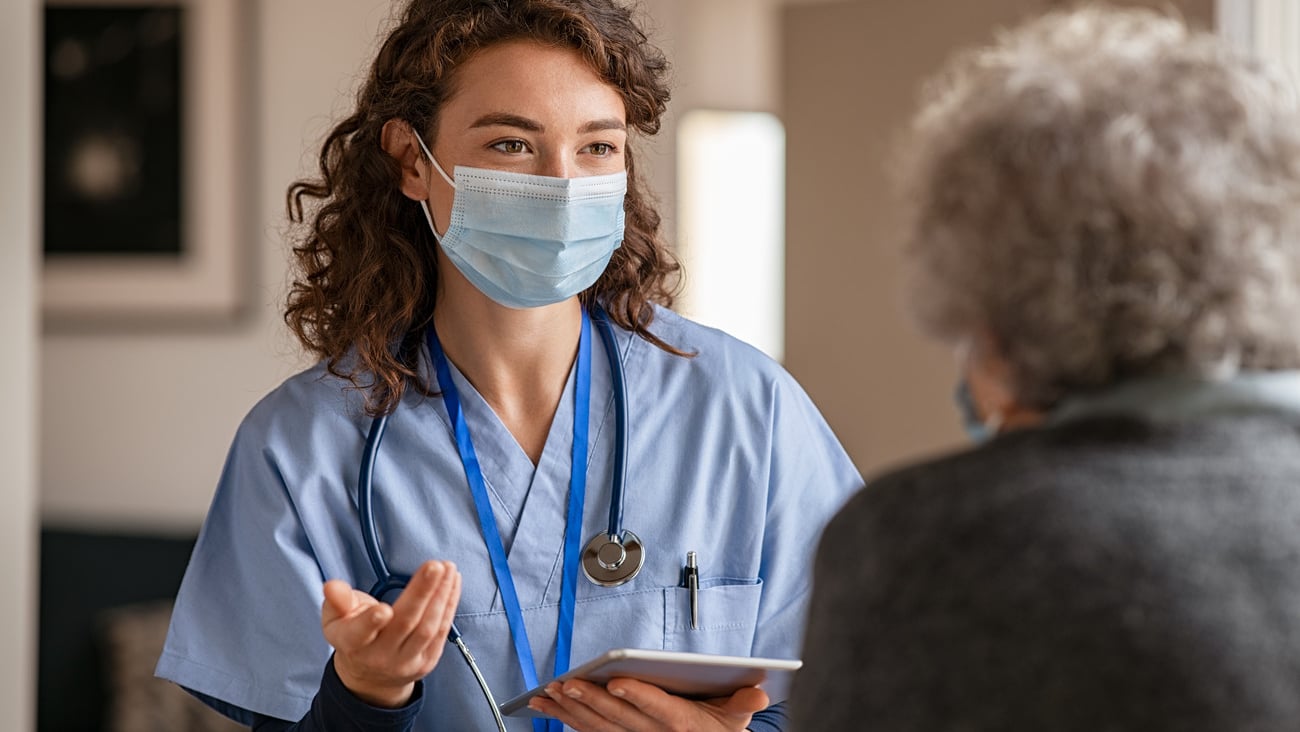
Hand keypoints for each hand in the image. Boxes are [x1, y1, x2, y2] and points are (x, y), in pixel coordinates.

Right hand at [320, 560, 461, 707]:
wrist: (371, 674)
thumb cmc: (354, 635)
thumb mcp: (336, 618)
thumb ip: (337, 600)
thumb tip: (331, 586)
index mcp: (352, 644)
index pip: (360, 634)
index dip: (371, 622)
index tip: (384, 609)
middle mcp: (380, 656)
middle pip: (404, 623)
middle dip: (422, 593)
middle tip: (434, 566)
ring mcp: (406, 661)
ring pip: (428, 627)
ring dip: (441, 595)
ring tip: (448, 569)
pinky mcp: (427, 661)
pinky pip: (442, 631)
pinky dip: (449, 604)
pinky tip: (452, 584)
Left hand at [527, 676, 768, 731]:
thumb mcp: (736, 718)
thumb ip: (744, 703)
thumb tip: (759, 692)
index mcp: (682, 724)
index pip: (658, 707)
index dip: (637, 695)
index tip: (617, 681)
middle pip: (619, 718)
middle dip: (591, 701)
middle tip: (567, 684)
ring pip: (598, 728)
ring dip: (571, 712)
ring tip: (549, 694)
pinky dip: (567, 721)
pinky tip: (549, 709)